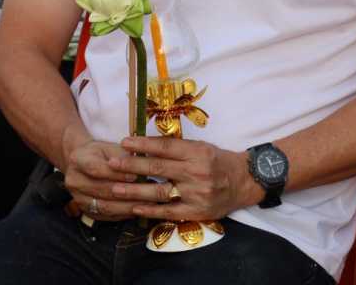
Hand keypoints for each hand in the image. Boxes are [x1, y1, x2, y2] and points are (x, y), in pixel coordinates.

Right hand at [60, 125, 142, 221]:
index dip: (117, 174)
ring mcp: (78, 198)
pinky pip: (107, 216)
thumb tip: (140, 168)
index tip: (135, 175)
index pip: (97, 169)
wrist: (85, 163)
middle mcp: (73, 180)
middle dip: (127, 192)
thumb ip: (122, 156)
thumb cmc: (101, 154)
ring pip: (105, 206)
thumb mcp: (110, 147)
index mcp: (77, 159)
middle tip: (148, 192)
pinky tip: (138, 209)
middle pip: (101, 190)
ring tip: (147, 203)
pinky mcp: (86, 211)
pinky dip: (124, 214)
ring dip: (128, 206)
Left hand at [108, 136, 263, 221]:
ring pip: (159, 192)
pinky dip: (150, 210)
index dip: (143, 145)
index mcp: (196, 153)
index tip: (124, 142)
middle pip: (158, 169)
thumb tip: (145, 142)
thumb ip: (176, 147)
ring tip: (115, 188)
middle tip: (112, 163)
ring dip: (134, 191)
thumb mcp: (200, 147)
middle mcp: (196, 173)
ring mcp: (196, 194)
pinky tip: (134, 207)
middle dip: (132, 166)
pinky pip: (169, 212)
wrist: (244, 182)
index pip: (165, 147)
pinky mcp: (196, 212)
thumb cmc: (217, 161)